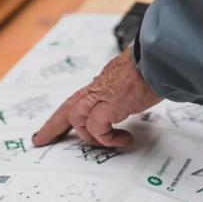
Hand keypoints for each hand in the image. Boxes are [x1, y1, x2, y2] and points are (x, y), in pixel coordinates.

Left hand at [32, 48, 162, 147]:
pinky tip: (123, 140)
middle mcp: (99, 87)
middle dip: (53, 126)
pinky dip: (108, 138)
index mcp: (104, 82)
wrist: (160, 58)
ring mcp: (102, 95)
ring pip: (78, 118)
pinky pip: (97, 128)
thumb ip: (129, 90)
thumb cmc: (156, 67)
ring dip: (90, 136)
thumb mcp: (137, 79)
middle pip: (69, 108)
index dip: (65, 113)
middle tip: (42, 139)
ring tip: (107, 143)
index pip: (79, 99)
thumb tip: (134, 99)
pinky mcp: (109, 104)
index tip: (54, 126)